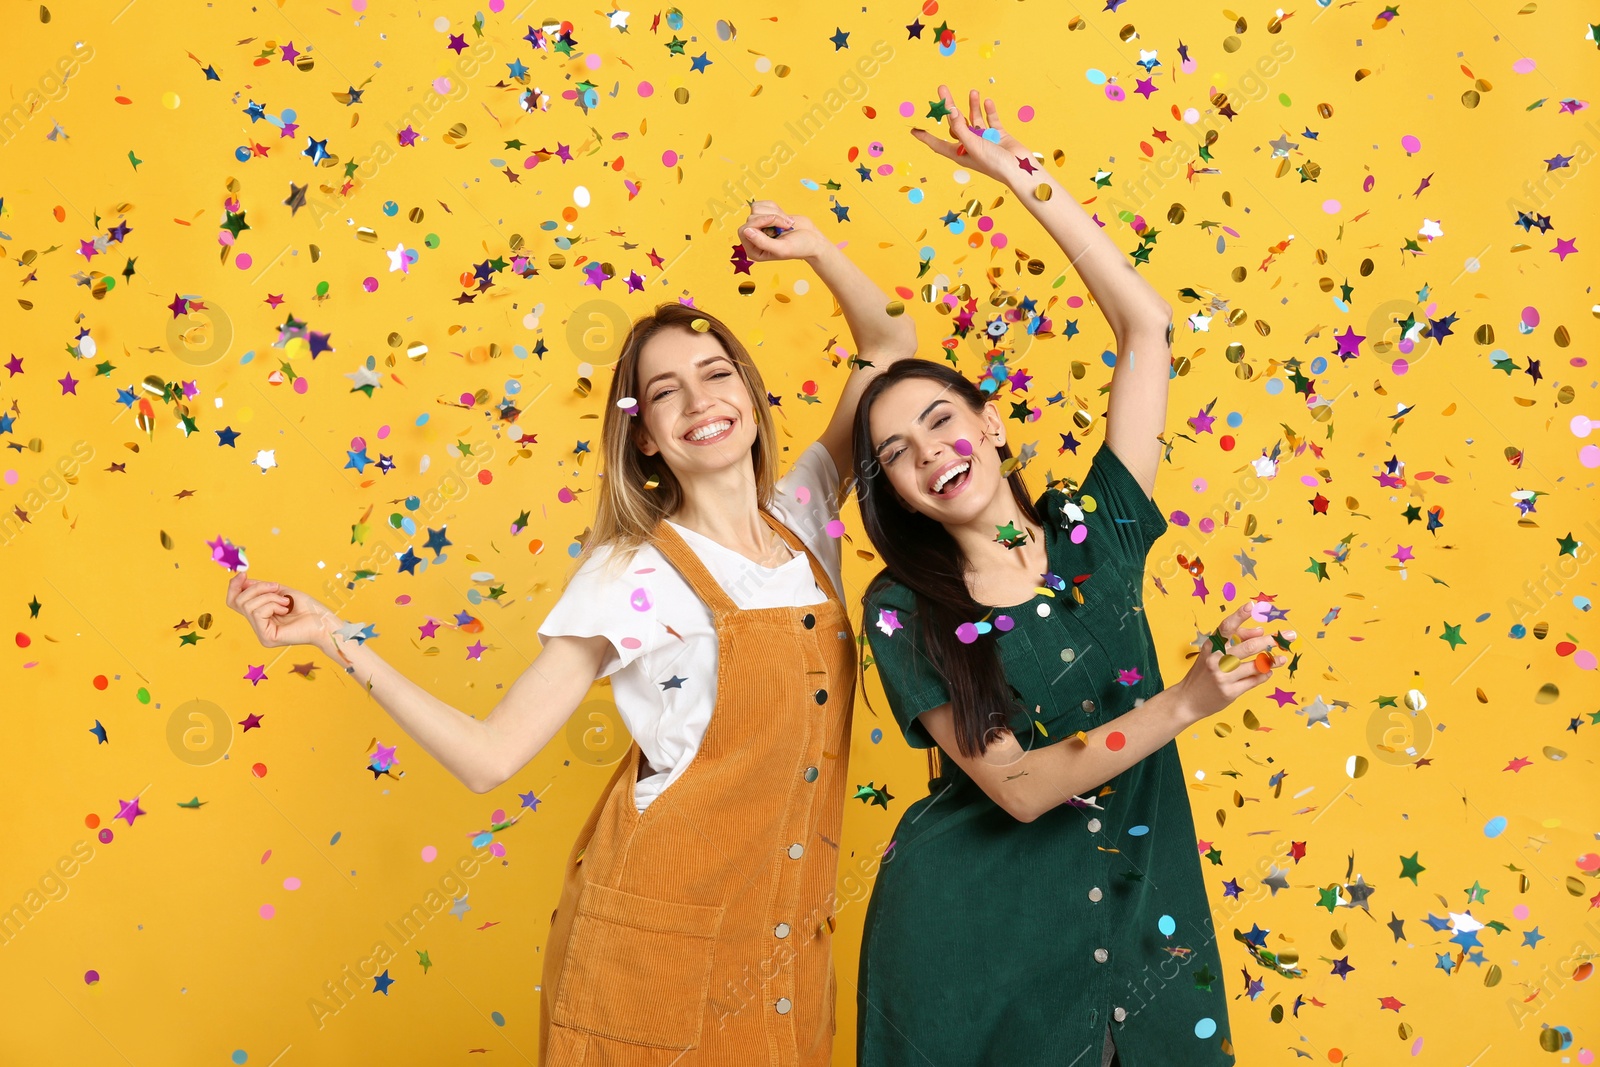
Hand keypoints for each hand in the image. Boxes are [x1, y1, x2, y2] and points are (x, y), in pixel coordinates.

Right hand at [225, 572, 339, 651]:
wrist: (324, 620)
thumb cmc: (308, 607)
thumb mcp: (280, 592)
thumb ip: (260, 588)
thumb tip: (241, 580)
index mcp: (260, 616)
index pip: (234, 602)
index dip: (234, 586)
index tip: (244, 573)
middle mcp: (258, 626)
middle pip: (239, 601)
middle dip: (258, 588)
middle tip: (277, 588)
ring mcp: (261, 634)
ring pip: (248, 605)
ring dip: (269, 597)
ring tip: (285, 601)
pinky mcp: (267, 637)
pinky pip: (258, 612)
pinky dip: (272, 605)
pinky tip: (286, 609)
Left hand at [738, 200, 829, 262]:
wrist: (813, 239)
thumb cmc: (800, 247)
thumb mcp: (782, 248)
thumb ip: (762, 242)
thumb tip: (746, 231)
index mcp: (754, 251)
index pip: (744, 230)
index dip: (758, 223)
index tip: (774, 223)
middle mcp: (754, 239)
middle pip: (751, 218)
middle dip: (771, 218)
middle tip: (786, 226)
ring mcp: (760, 227)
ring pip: (756, 209)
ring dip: (775, 213)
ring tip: (787, 223)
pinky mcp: (766, 216)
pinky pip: (763, 204)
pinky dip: (776, 207)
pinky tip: (785, 217)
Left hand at [911, 85, 1037, 187]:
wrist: (1020, 169)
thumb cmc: (994, 163)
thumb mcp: (972, 144)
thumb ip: (960, 127)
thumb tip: (949, 111)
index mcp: (959, 153)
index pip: (937, 144)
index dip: (925, 136)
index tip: (914, 130)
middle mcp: (970, 145)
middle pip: (955, 123)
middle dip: (949, 107)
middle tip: (942, 89)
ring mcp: (985, 139)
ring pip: (974, 119)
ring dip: (972, 105)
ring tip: (973, 91)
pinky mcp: (998, 135)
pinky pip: (991, 120)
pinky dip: (989, 110)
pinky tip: (987, 101)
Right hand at [1171, 603, 1288, 723]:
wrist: (1187, 700)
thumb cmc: (1203, 672)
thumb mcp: (1212, 653)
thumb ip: (1234, 640)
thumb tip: (1260, 631)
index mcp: (1211, 646)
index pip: (1226, 627)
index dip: (1238, 616)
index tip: (1250, 606)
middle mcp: (1216, 660)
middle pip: (1249, 647)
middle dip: (1272, 640)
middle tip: (1289, 635)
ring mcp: (1223, 677)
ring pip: (1256, 665)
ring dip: (1273, 661)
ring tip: (1282, 658)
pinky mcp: (1230, 692)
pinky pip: (1254, 681)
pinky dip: (1264, 675)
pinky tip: (1267, 672)